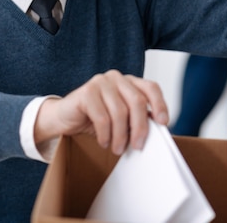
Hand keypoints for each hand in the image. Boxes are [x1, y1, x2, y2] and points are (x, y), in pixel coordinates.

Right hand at [35, 70, 168, 155]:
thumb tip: (156, 130)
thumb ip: (136, 118)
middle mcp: (116, 78)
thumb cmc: (94, 119)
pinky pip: (102, 117)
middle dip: (139, 128)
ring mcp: (100, 82)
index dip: (160, 104)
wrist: (64, 118)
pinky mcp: (86, 92)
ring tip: (117, 148)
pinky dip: (105, 134)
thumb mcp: (120, 119)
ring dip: (120, 135)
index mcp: (128, 82)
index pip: (151, 88)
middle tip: (137, 146)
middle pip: (137, 101)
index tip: (163, 123)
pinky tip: (104, 141)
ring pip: (120, 112)